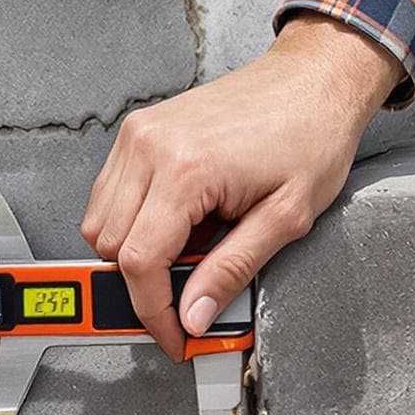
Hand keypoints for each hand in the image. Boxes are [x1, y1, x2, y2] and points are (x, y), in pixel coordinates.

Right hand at [80, 15, 401, 357]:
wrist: (315, 78)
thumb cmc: (311, 135)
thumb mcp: (286, 217)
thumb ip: (232, 271)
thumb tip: (194, 315)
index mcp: (185, 169)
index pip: (139, 262)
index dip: (153, 312)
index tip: (174, 335)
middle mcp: (150, 146)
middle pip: (108, 244)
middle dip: (143, 283)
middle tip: (186, 298)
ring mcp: (140, 133)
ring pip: (100, 220)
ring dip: (134, 251)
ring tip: (191, 251)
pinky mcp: (141, 128)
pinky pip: (112, 191)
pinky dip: (134, 220)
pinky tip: (181, 222)